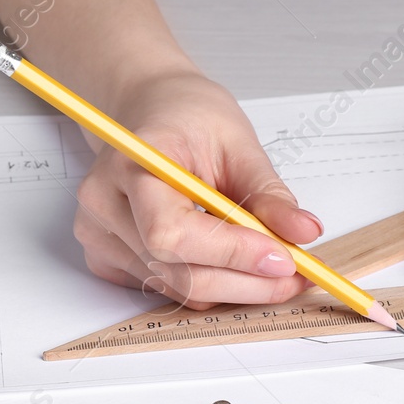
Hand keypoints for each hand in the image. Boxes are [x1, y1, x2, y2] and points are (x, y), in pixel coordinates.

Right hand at [73, 71, 322, 308]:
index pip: (174, 232)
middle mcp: (105, 204)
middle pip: (179, 272)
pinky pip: (171, 290)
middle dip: (247, 281)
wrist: (151, 113)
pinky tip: (232, 260)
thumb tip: (303, 233)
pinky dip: (211, 283)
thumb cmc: (187, 119)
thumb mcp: (238, 143)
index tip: (283, 257)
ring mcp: (99, 236)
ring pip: (181, 289)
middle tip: (295, 275)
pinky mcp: (108, 260)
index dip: (232, 253)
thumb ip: (269, 193)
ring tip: (272, 263)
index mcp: (131, 162)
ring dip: (236, 286)